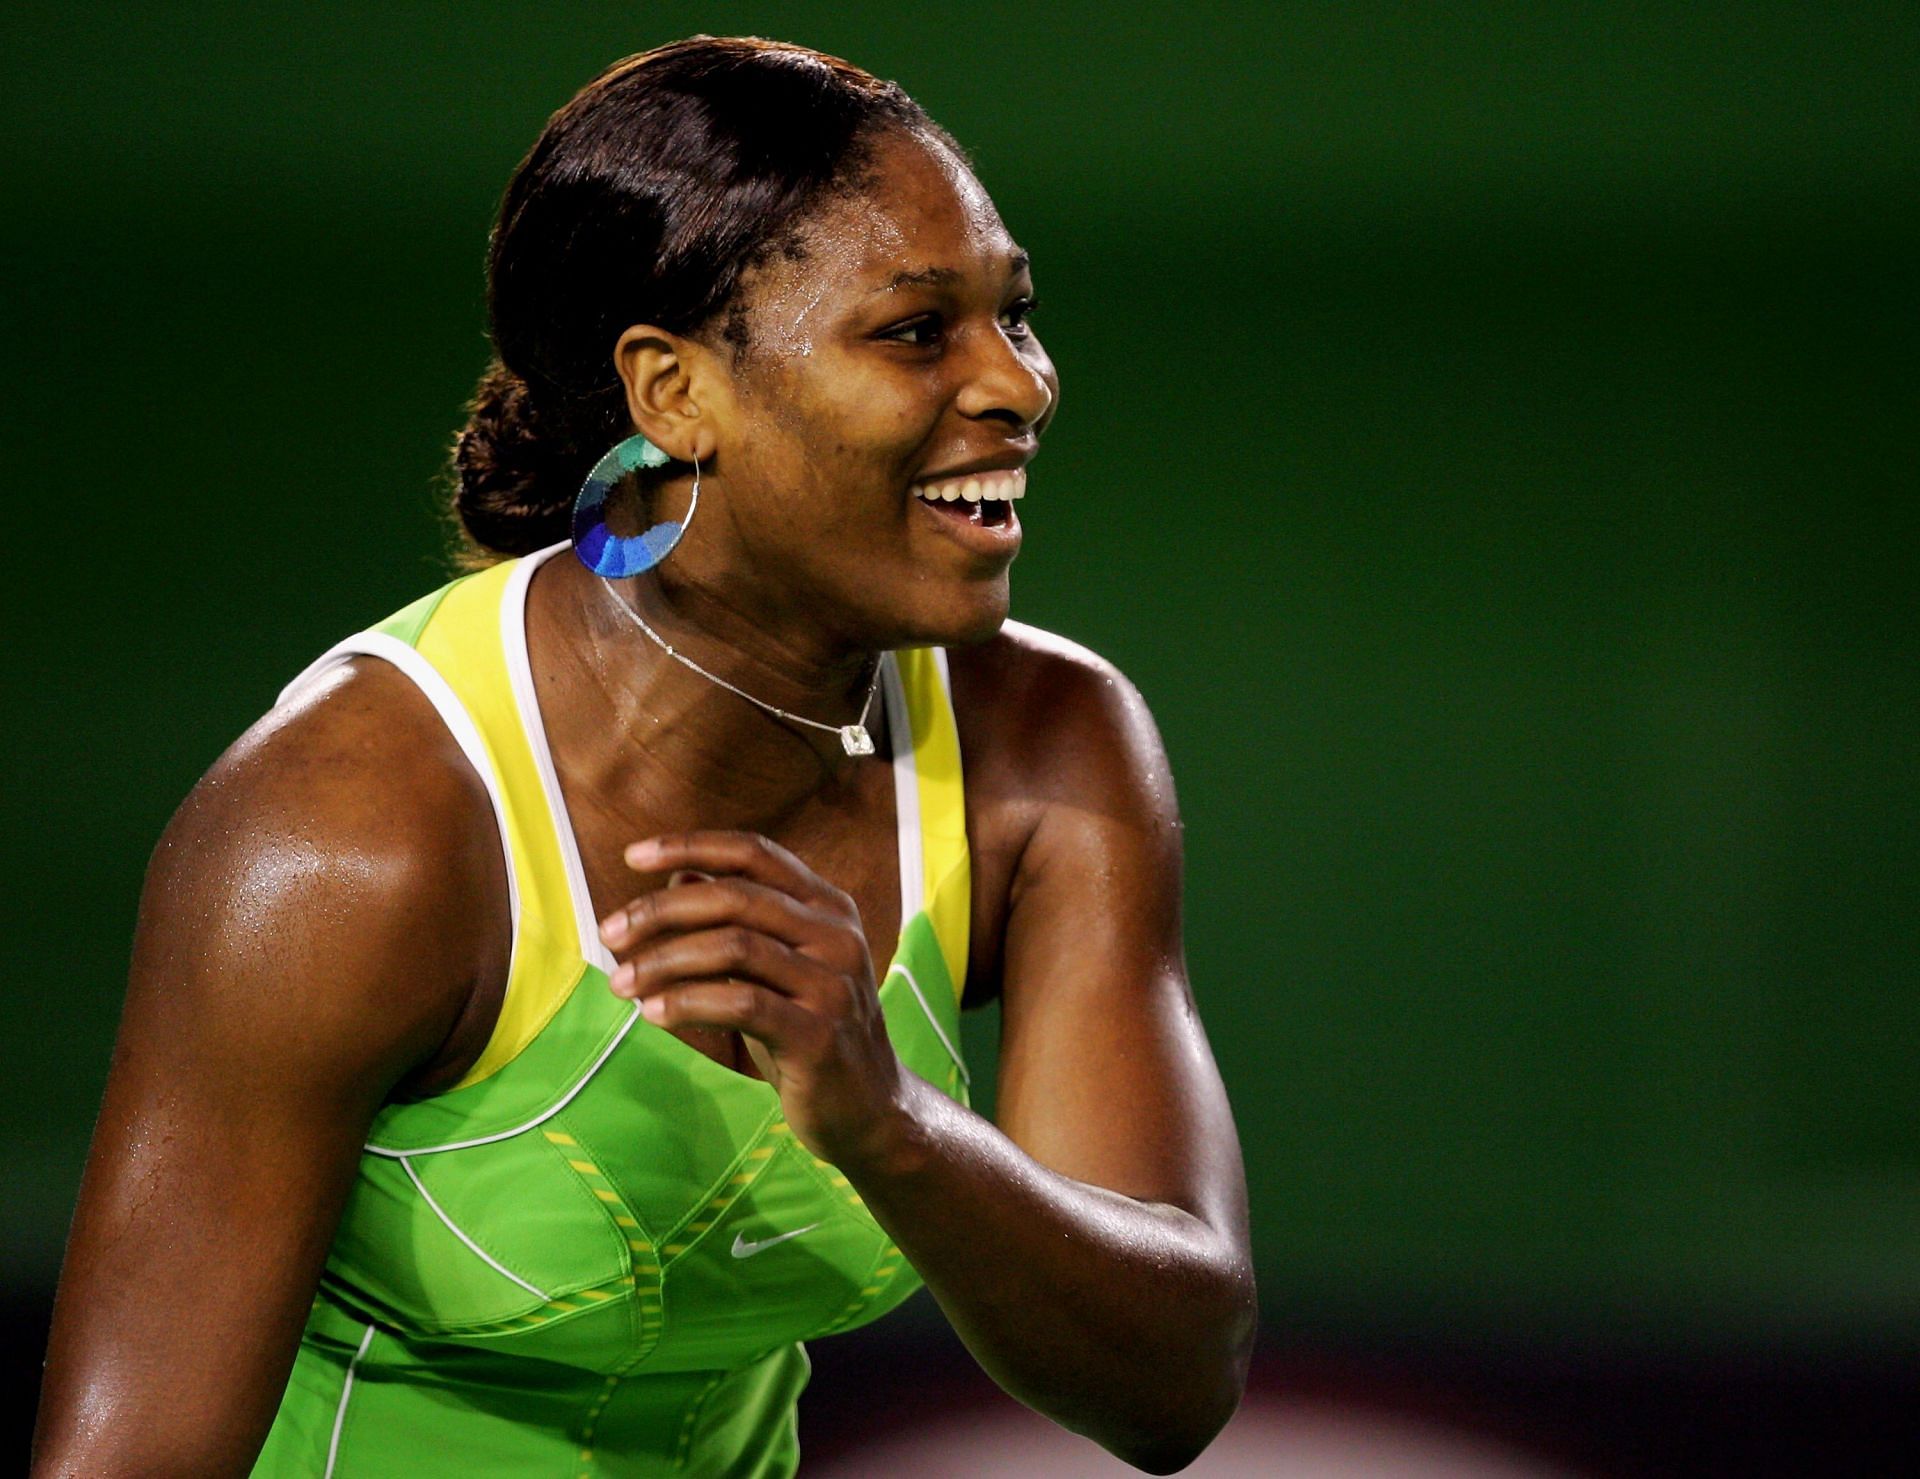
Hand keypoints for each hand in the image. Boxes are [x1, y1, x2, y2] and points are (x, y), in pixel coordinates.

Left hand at [597, 831, 908, 1168]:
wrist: (870, 1108)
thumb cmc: (811, 1030)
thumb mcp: (776, 967)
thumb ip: (737, 921)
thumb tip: (678, 877)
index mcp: (828, 906)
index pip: (754, 854)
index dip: (691, 846)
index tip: (634, 857)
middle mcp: (836, 934)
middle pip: (735, 897)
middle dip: (660, 911)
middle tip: (610, 934)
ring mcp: (832, 983)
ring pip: (733, 947)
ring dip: (664, 961)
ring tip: (622, 983)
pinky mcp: (819, 1033)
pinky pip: (741, 1005)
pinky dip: (688, 1003)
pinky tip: (653, 1014)